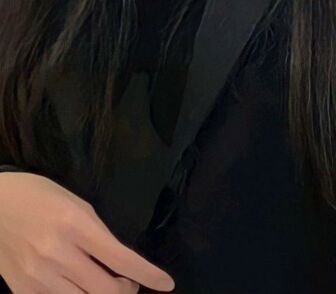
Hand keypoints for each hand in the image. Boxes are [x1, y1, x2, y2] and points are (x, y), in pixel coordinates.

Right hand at [0, 171, 174, 292]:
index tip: (167, 284)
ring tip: (107, 285)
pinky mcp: (23, 292)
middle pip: (106, 290)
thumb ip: (98, 234)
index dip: (148, 274)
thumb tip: (120, 262)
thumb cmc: (40, 196)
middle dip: (127, 290)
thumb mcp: (76, 205)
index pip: (121, 258)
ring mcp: (38, 277)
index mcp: (75, 225)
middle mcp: (57, 254)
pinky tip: (78, 287)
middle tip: (129, 283)